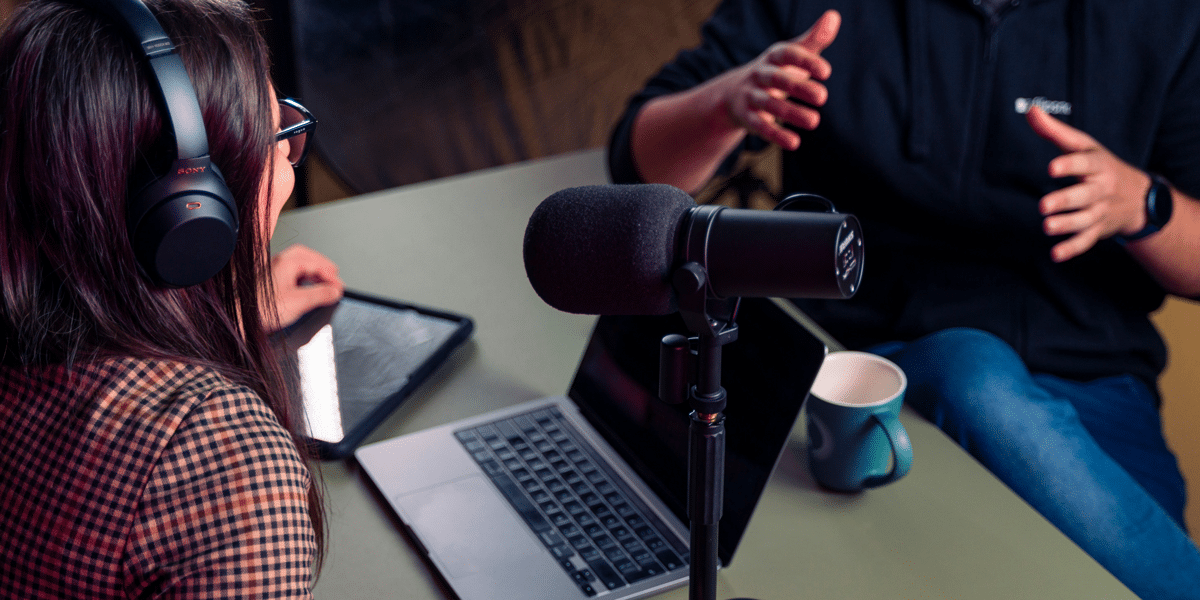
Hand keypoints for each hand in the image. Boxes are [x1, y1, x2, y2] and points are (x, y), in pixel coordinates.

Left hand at [267, 244, 343, 330]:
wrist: (243, 318)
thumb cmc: (262, 309)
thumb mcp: (299, 302)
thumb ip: (320, 295)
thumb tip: (335, 291)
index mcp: (287, 262)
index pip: (317, 263)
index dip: (332, 276)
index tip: (340, 288)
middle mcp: (279, 262)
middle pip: (307, 255)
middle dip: (323, 265)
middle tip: (334, 275)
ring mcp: (273, 271)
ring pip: (298, 262)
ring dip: (313, 269)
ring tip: (323, 280)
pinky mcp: (270, 281)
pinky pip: (291, 271)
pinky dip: (304, 275)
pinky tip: (307, 286)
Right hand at [721, 9, 840, 149]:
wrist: (734, 93)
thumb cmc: (775, 71)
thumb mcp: (792, 54)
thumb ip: (814, 39)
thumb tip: (834, 16)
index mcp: (773, 57)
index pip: (787, 55)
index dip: (806, 62)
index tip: (826, 71)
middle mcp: (760, 75)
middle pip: (778, 80)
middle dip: (799, 88)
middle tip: (823, 97)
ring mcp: (751, 97)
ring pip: (770, 105)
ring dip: (792, 114)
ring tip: (814, 122)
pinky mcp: (747, 118)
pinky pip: (760, 127)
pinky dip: (776, 135)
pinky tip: (794, 143)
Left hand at [1026, 106, 1150, 261]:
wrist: (1138, 196)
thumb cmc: (1099, 165)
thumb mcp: (1083, 145)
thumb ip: (1054, 130)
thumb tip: (1031, 110)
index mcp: (1098, 165)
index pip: (1085, 163)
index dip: (1069, 165)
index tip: (1052, 167)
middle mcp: (1101, 189)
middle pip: (1085, 195)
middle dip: (1066, 200)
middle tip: (1044, 206)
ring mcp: (1100, 211)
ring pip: (1085, 219)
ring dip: (1067, 225)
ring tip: (1047, 226)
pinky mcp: (1097, 230)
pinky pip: (1086, 241)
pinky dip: (1072, 249)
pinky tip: (1055, 255)